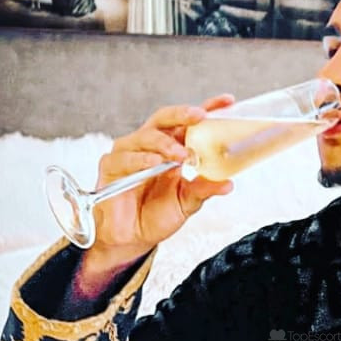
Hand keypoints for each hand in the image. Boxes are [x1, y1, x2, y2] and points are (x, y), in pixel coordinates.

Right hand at [90, 94, 235, 262]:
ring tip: (181, 154)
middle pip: (164, 119)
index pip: (188, 123)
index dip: (206, 109)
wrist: (132, 238)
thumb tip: (228, 183)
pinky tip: (155, 163)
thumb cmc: (156, 216)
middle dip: (182, 114)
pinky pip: (125, 158)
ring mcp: (130, 153)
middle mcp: (150, 146)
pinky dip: (141, 159)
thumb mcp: (186, 203)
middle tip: (199, 117)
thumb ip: (203, 190)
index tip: (227, 101)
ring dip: (164, 143)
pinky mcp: (112, 167)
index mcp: (172, 149)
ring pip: (145, 136)